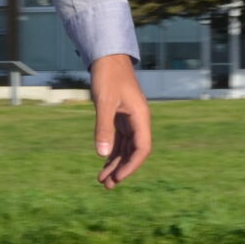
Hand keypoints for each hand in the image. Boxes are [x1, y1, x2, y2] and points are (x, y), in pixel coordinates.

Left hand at [89, 54, 151, 188]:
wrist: (107, 57)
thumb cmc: (108, 76)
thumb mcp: (104, 103)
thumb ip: (103, 128)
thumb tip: (102, 155)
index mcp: (141, 117)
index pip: (142, 148)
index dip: (132, 166)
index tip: (118, 178)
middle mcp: (138, 120)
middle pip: (134, 152)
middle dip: (122, 169)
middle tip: (107, 186)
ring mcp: (129, 119)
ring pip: (125, 148)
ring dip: (115, 163)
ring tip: (102, 180)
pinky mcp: (120, 116)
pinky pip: (119, 139)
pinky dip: (112, 152)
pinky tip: (103, 163)